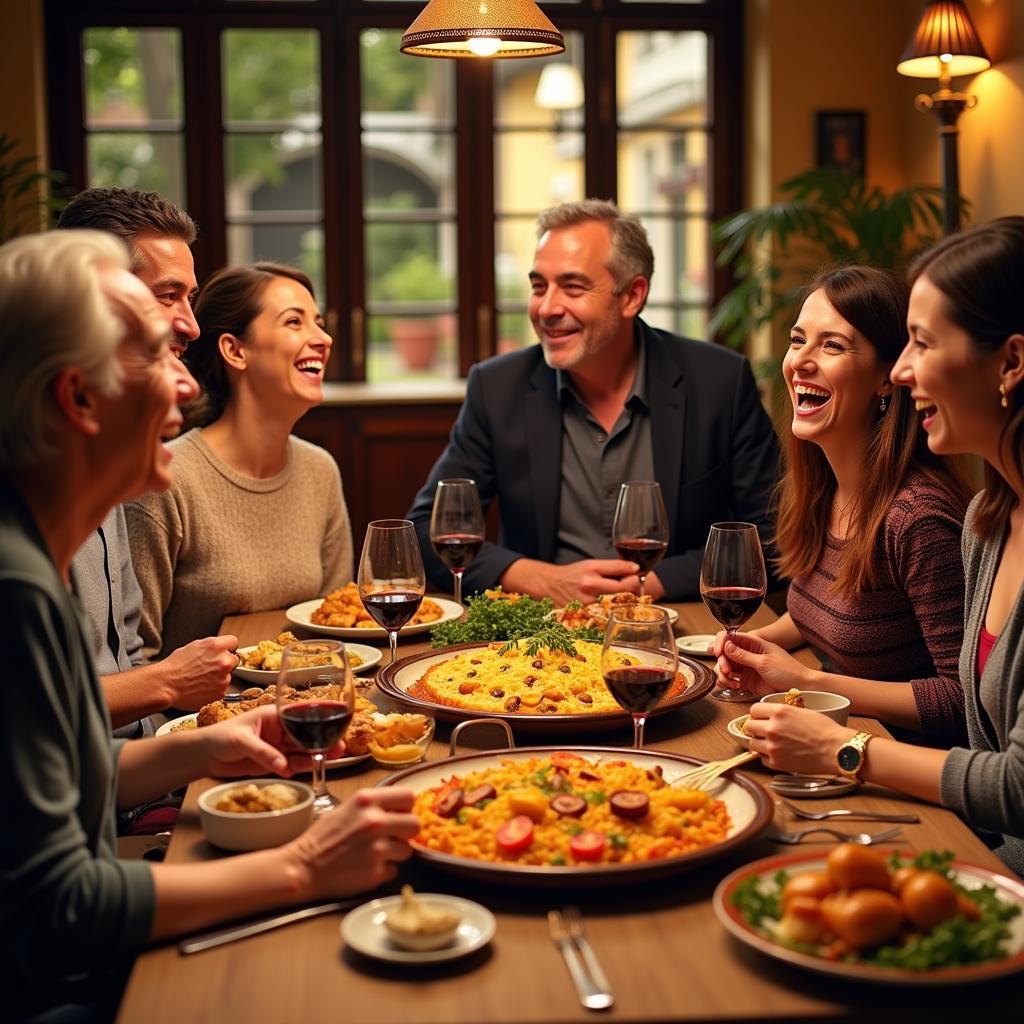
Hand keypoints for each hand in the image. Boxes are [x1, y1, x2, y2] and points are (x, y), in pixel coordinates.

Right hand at [159, 634, 238, 709]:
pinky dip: (214, 690)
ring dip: (219, 678)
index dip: (228, 648)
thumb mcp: (193, 647)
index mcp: (216, 646)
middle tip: (210, 669)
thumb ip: (210, 647)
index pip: (233, 642)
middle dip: (224, 663)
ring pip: (228, 676)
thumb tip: (217, 648)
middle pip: (234, 660)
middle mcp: (223, 660)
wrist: (166, 685)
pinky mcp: (221, 692)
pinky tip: (202, 688)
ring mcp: (224, 677)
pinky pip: (222, 689)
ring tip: (201, 680)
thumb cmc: (174, 667)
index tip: (225, 652)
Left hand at [199, 704, 330, 778]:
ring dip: (318, 753)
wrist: (204, 756)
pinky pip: (293, 764)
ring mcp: (278, 746)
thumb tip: (284, 765)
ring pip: (303, 749)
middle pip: (307, 733)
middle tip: (340, 745)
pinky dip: (303, 766)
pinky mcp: (274, 762)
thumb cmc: (219, 737)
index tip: (335, 721)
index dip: (319, 717)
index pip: (301, 714)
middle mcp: (280, 729)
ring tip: (333, 756)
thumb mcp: (242, 741)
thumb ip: (264, 753)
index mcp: (274, 715)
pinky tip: (312, 767)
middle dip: (324, 738)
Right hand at [293, 788, 419, 897]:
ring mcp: (377, 849)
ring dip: (394, 853)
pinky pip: (393, 870)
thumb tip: (401, 808)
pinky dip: (383, 871)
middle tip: (392, 837)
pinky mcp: (375, 873)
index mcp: (367, 800)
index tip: (398, 814)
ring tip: (373, 853)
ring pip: (407, 850)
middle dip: (405, 832)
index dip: (405, 807)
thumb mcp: (348, 807)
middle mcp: (375, 821)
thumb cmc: (324, 836)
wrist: (303, 867)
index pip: (408, 796)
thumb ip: (375, 805)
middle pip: (415, 824)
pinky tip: (365, 868)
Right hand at [501, 558, 639, 604]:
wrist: (549, 585)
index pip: (621, 571)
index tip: (637, 575)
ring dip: (625, 604)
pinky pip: (605, 618)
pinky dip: (612, 615)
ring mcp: (586, 603)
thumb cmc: (572, 574)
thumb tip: (635, 569)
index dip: (635, 575)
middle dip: (633, 590)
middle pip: (623, 591)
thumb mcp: (591, 564)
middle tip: (634, 590)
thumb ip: (613, 567)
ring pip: (616, 606)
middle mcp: (589, 585)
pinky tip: (612, 611)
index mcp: (592, 569)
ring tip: (624, 600)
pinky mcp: (582, 615)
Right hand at [711, 631, 809, 697]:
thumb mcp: (764, 662)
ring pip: (724, 668)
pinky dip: (728, 683)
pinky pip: (729, 680)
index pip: (730, 637)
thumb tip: (727, 646)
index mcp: (753, 643)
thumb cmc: (789, 671)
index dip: (721, 643)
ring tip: (733, 682)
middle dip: (722, 662)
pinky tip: (736, 686)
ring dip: (724, 675)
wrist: (800, 688)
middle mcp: (746, 654)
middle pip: (724, 654)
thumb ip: (743, 655)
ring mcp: (745, 668)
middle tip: (727, 671)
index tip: (718, 653)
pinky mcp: (745, 681)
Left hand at [744, 703, 854, 775]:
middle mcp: (772, 728)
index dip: (757, 714)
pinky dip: (768, 757)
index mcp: (779, 712)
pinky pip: (762, 759)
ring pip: (752, 744)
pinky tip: (779, 754)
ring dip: (760, 743)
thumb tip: (768, 715)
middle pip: (749, 726)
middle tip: (764, 731)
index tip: (760, 717)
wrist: (837, 750)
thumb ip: (781, 712)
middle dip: (756, 728)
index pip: (753, 710)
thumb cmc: (825, 730)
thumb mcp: (800, 711)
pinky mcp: (776, 763)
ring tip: (772, 743)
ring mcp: (772, 747)